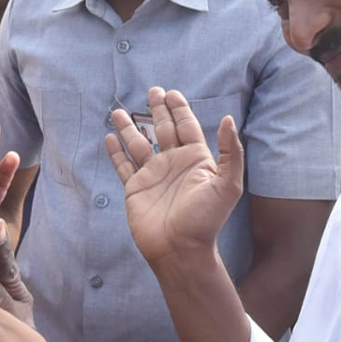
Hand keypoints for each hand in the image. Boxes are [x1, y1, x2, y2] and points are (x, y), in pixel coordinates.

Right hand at [104, 87, 243, 263]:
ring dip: (129, 127)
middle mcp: (173, 164)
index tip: (170, 93)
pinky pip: (123, 166)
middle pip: (163, 130)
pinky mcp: (135, 188)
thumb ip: (230, 152)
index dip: (179, 109)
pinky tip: (109, 138)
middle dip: (158, 110)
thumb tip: (227, 119)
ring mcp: (152, 176)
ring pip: (138, 144)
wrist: (180, 250)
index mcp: (195, 160)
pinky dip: (115, 152)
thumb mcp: (227, 185)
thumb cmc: (205, 220)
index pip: (186, 127)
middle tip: (152, 91)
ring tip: (118, 111)